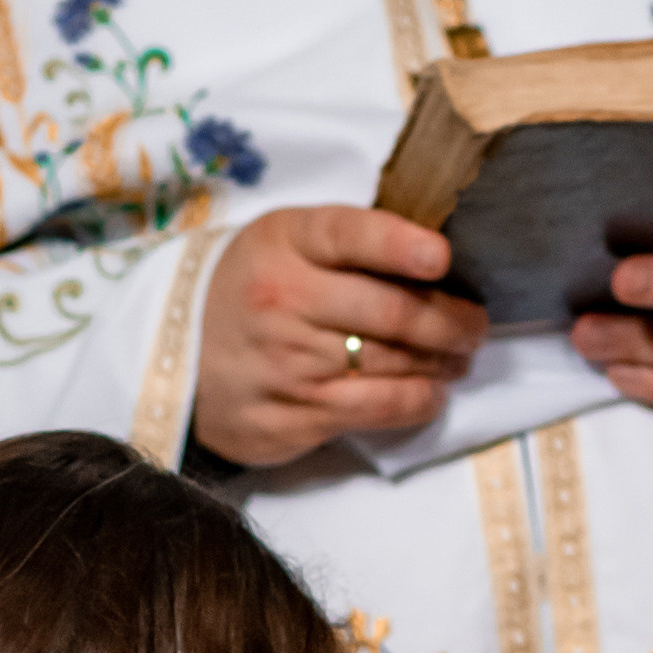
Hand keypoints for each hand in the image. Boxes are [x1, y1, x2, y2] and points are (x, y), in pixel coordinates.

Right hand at [193, 207, 487, 469]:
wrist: (178, 361)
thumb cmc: (254, 291)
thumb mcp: (284, 244)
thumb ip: (349, 244)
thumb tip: (437, 262)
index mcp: (284, 244)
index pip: (350, 235)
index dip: (401, 246)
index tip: (442, 257)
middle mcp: (282, 301)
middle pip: (392, 311)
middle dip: (452, 321)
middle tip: (475, 324)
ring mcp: (286, 364)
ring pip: (393, 364)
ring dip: (443, 362)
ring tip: (459, 357)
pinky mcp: (291, 417)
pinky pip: (375, 410)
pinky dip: (417, 401)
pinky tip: (431, 393)